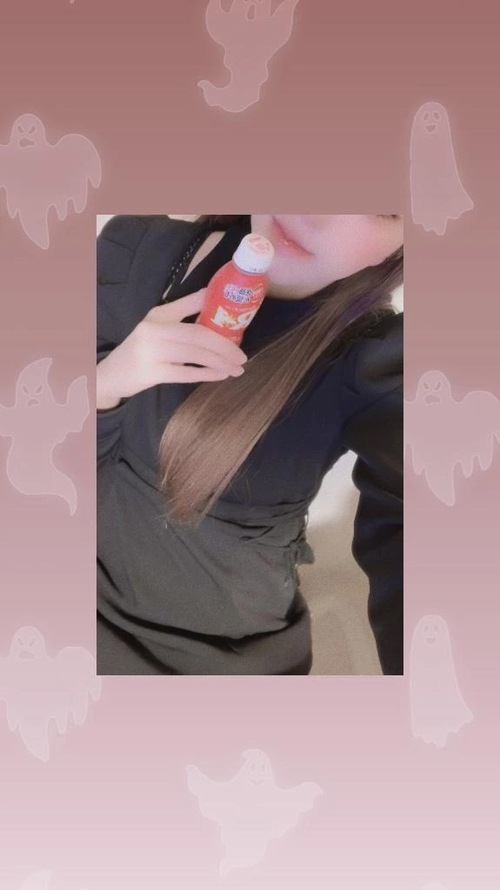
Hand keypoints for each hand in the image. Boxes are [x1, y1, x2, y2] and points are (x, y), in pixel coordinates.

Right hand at [97, 289, 247, 408]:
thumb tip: (211, 296)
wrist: (112, 375)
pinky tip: (221, 375)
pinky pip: (185, 374)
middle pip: (197, 334)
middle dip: (224, 345)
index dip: (211, 304)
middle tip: (242, 356)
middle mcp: (153, 331)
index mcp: (157, 316)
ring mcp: (151, 352)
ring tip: (237, 369)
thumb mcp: (157, 326)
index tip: (236, 310)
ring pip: (194, 355)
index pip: (187, 305)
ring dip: (220, 362)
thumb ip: (182, 313)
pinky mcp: (152, 373)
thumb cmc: (142, 349)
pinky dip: (206, 374)